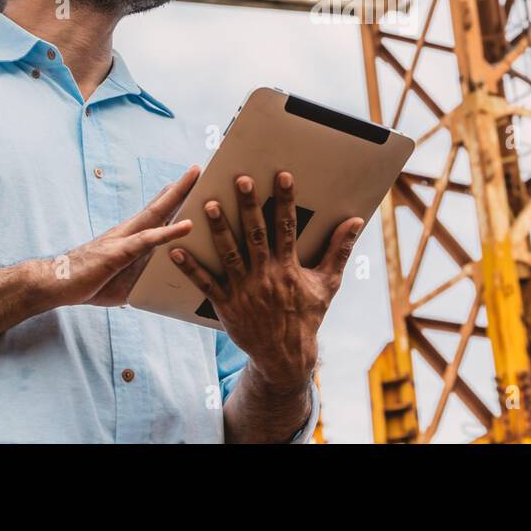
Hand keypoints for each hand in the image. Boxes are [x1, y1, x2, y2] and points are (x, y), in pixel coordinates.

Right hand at [44, 164, 199, 307]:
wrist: (53, 283)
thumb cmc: (88, 280)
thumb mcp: (123, 278)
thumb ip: (142, 272)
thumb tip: (161, 275)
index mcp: (129, 236)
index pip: (156, 213)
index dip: (173, 198)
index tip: (191, 182)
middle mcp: (127, 231)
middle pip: (159, 205)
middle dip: (180, 187)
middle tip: (198, 168)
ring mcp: (123, 240)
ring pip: (155, 214)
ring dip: (176, 197)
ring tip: (194, 180)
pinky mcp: (118, 253)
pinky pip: (147, 241)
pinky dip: (168, 232)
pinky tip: (186, 225)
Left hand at [168, 170, 362, 387]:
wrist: (286, 354)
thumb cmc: (308, 314)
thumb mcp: (328, 283)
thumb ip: (338, 249)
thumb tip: (355, 221)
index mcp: (288, 267)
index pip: (287, 228)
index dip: (285, 201)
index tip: (282, 176)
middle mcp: (265, 275)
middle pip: (255, 234)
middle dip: (248, 206)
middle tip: (241, 180)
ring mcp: (244, 290)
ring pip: (229, 254)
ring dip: (218, 230)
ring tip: (208, 205)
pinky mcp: (226, 305)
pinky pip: (206, 284)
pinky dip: (190, 268)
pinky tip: (175, 250)